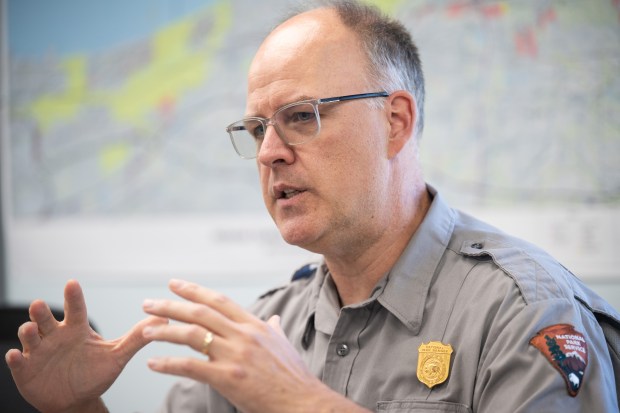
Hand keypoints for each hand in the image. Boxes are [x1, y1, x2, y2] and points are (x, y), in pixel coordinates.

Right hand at [5, 280, 166, 412]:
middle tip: (40, 304)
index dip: (73, 297)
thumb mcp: (117, 355)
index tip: (72, 283)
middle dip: (41, 311)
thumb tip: (165, 318)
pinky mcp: (26, 370)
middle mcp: (56, 336)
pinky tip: (16, 355)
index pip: (76, 309)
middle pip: (46, 319)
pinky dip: (16, 358)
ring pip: (30, 337)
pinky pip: (18, 362)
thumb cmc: (95, 373)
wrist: (77, 400)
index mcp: (77, 329)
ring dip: (28, 332)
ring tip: (31, 329)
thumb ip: (137, 337)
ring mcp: (39, 352)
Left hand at [142, 279, 368, 412]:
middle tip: (148, 303)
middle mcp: (243, 335)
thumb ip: (275, 329)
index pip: (219, 300)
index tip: (174, 284)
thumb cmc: (293, 376)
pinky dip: (169, 364)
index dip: (194, 290)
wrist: (303, 401)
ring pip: (192, 335)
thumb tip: (274, 319)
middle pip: (200, 312)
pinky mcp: (228, 378)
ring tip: (146, 330)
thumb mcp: (284, 345)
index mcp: (254, 325)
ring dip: (165, 331)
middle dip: (170, 305)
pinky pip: (191, 366)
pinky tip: (154, 363)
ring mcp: (235, 355)